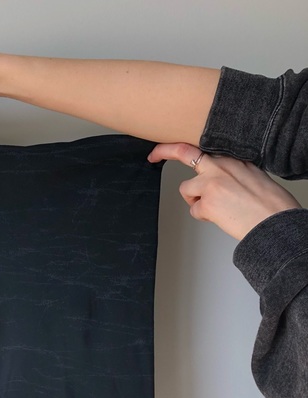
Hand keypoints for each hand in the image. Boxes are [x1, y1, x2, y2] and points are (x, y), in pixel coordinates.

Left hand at [148, 143, 301, 240]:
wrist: (275, 222)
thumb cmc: (269, 204)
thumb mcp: (253, 176)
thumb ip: (231, 171)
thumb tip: (218, 177)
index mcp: (233, 158)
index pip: (202, 145)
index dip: (181, 145)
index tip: (165, 147)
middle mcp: (220, 166)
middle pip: (184, 152)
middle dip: (164, 152)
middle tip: (153, 156)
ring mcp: (211, 183)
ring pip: (186, 189)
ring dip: (196, 201)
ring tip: (218, 208)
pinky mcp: (206, 201)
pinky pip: (194, 210)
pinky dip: (204, 216)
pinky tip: (221, 216)